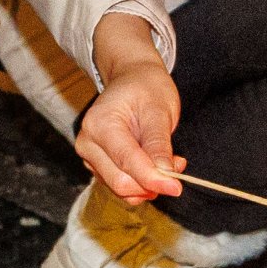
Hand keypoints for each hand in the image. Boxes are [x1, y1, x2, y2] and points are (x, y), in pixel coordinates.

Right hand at [72, 12, 183, 201]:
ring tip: (169, 161)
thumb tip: (165, 176)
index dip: (153, 179)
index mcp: (100, 124)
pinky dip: (142, 182)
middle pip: (121, 182)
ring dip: (149, 183)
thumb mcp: (159, 110)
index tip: (177, 188)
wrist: (133, 79)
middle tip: (178, 166)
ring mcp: (90, 156)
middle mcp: (88, 143)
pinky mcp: (98, 166)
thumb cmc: (146, 88)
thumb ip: (159, 145)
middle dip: (152, 182)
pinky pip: (122, 186)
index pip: (126, 161)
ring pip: (121, 188)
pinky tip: (156, 164)